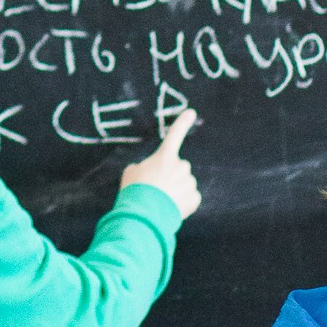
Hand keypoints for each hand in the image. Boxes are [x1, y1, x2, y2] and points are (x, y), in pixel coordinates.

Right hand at [121, 107, 200, 221]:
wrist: (144, 213)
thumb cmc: (134, 190)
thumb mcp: (131, 173)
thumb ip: (144, 169)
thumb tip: (149, 175)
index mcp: (165, 156)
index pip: (174, 135)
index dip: (183, 123)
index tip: (191, 112)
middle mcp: (180, 166)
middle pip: (178, 169)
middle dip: (171, 177)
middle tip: (156, 190)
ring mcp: (189, 182)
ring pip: (184, 185)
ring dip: (175, 191)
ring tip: (161, 202)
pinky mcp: (194, 198)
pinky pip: (189, 199)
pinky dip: (182, 204)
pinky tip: (170, 209)